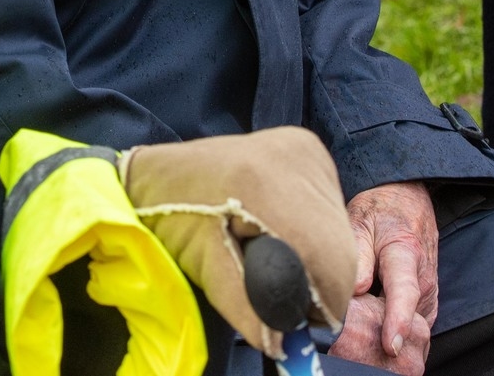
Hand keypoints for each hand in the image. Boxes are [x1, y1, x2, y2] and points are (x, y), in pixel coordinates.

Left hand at [120, 128, 355, 354]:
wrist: (155, 173)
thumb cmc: (167, 217)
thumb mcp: (202, 267)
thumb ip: (246, 308)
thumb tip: (282, 345)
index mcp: (267, 181)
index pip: (328, 262)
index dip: (311, 302)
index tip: (284, 318)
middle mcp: (299, 156)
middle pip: (338, 249)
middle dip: (312, 285)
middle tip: (270, 292)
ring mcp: (307, 149)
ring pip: (339, 234)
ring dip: (313, 260)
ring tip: (267, 256)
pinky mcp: (309, 151)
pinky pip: (328, 212)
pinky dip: (310, 236)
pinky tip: (273, 231)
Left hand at [327, 182, 436, 373]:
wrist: (407, 200)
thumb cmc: (379, 210)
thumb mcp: (359, 221)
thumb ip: (357, 256)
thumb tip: (354, 289)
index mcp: (406, 254)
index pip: (404, 292)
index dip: (397, 320)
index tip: (389, 344)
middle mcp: (424, 278)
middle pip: (407, 318)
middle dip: (382, 334)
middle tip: (349, 340)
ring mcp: (429, 292)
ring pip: (411, 327)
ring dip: (387, 332)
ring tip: (359, 330)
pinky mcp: (427, 303)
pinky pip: (413, 326)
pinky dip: (394, 330)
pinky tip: (375, 327)